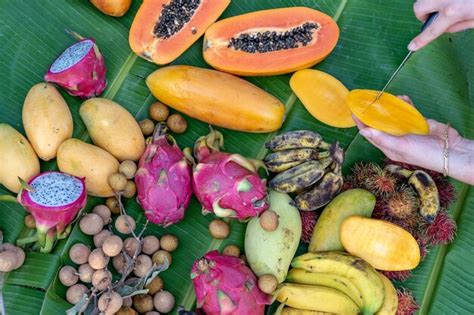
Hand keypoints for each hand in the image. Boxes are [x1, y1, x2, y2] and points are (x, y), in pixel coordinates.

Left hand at [355, 95, 473, 184]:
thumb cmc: (422, 153)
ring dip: (390, 107)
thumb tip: (363, 131)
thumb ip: (382, 138)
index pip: (371, 134)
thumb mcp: (400, 147)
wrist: (450, 150)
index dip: (362, 124)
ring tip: (384, 97)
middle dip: (374, 113)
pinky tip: (403, 98)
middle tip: (367, 100)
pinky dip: (406, 105)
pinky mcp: (419, 123)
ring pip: (394, 116)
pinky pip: (409, 112)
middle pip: (381, 124)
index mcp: (388, 147)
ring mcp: (407, 130)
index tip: (353, 112)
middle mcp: (396, 139)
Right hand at [408, 0, 473, 50]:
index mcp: (452, 12)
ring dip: (432, 2)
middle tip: (434, 16)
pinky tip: (457, 0)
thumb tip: (448, 27)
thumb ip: (460, 25)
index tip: (411, 46)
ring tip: (447, 5)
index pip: (431, 31)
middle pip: (419, 7)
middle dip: (422, 13)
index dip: (420, 40)